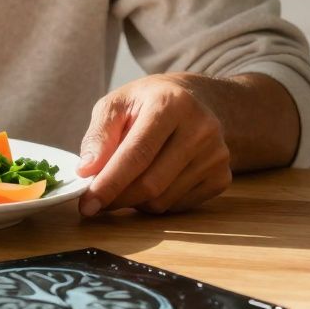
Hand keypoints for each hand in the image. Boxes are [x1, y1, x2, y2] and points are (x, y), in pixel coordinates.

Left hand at [76, 73, 232, 215]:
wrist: (195, 102)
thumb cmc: (146, 103)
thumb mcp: (116, 105)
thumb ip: (98, 135)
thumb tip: (86, 171)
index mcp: (171, 104)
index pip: (137, 153)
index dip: (109, 183)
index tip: (87, 204)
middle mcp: (201, 129)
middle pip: (151, 183)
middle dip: (117, 198)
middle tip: (95, 201)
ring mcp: (217, 155)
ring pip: (163, 200)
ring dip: (134, 201)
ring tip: (124, 182)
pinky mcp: (223, 177)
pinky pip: (178, 206)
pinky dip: (155, 203)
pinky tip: (150, 182)